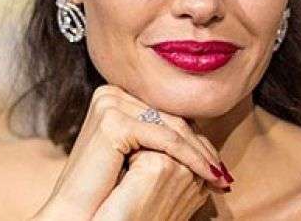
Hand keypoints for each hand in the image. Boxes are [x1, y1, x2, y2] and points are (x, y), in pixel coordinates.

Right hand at [30, 85, 230, 219]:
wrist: (77, 212)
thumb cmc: (106, 189)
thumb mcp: (136, 153)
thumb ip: (157, 134)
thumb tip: (199, 129)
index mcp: (114, 94)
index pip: (165, 112)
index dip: (193, 138)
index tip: (216, 162)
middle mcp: (110, 92)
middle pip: (170, 118)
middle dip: (200, 147)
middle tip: (223, 171)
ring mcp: (109, 103)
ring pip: (171, 128)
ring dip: (201, 154)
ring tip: (219, 176)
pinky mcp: (113, 120)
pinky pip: (166, 140)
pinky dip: (192, 158)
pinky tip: (208, 175)